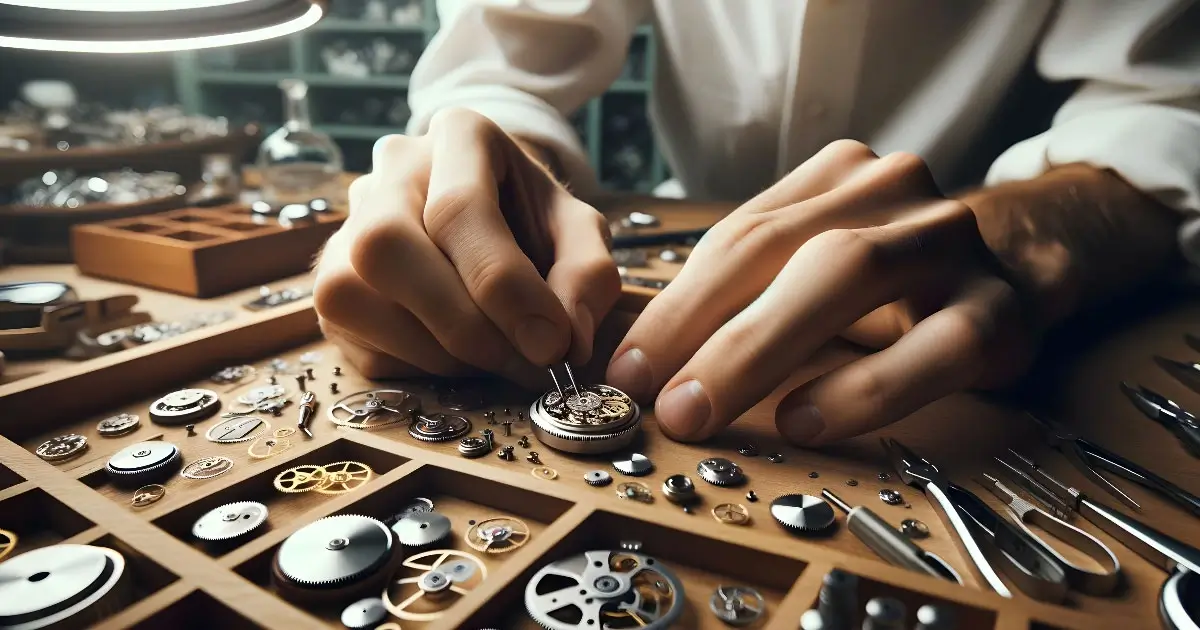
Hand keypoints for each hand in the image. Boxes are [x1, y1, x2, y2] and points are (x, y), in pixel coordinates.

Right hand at [313, 108, 620, 386]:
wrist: (494, 215)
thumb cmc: (534, 222)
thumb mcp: (579, 233)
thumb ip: (588, 276)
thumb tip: (566, 341)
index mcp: (459, 135)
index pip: (459, 209)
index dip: (505, 288)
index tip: (551, 345)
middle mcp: (389, 171)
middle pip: (385, 245)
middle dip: (460, 322)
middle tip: (522, 361)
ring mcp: (346, 227)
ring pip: (351, 295)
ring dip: (438, 352)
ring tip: (498, 357)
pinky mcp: (328, 285)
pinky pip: (353, 339)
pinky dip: (416, 366)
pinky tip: (459, 354)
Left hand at [607, 140, 1040, 444]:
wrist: (1018, 271)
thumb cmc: (891, 285)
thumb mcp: (815, 268)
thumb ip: (743, 295)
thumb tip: (646, 361)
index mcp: (838, 178)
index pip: (739, 237)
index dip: (675, 305)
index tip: (626, 368)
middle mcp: (895, 192)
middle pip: (785, 247)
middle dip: (706, 326)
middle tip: (656, 399)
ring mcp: (952, 241)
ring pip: (851, 274)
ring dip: (761, 349)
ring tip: (702, 410)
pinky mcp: (1002, 309)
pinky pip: (930, 347)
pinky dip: (860, 387)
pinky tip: (803, 420)